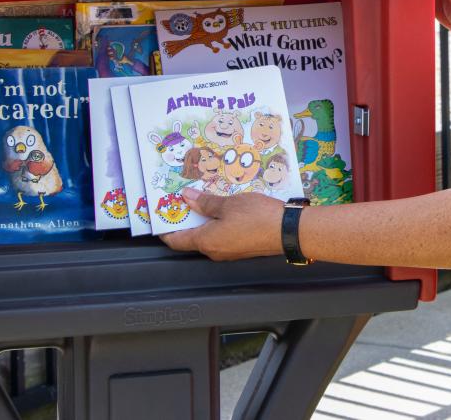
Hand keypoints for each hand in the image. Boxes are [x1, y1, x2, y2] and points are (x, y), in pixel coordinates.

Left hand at [160, 188, 282, 260]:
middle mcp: (214, 251)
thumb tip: (186, 197)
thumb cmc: (257, 217)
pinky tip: (224, 209)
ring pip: (209, 236)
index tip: (161, 216)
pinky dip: (218, 224)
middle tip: (183, 201)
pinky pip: (223, 237)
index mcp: (206, 242)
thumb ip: (206, 202)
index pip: (176, 241)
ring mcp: (229, 252)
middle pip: (192, 238)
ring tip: (204, 201)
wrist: (289, 231)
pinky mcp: (242, 248)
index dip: (166, 229)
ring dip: (204, 221)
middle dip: (187, 220)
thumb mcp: (229, 204)